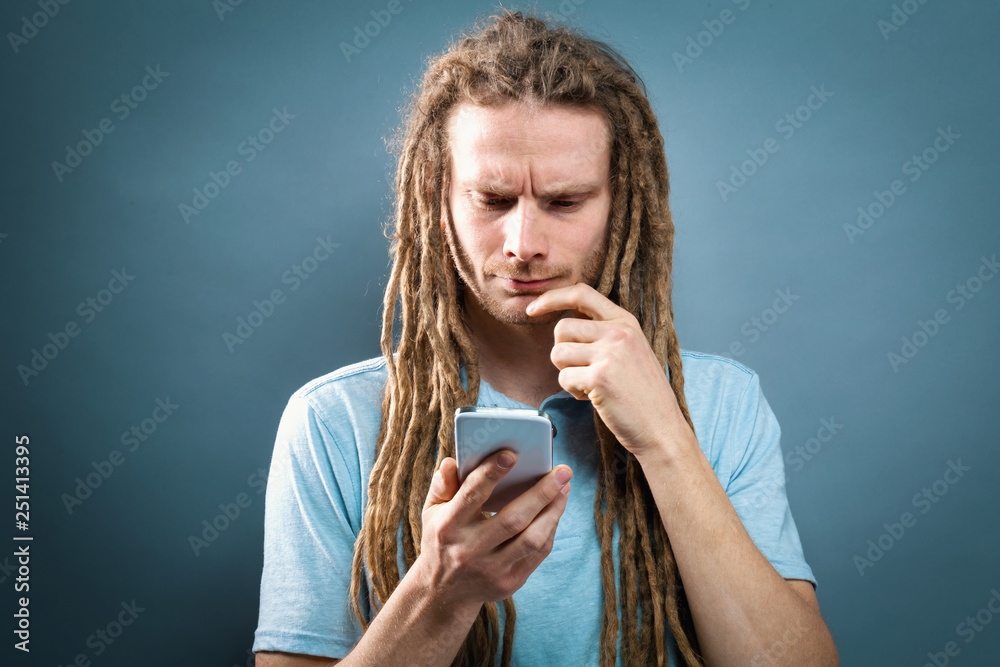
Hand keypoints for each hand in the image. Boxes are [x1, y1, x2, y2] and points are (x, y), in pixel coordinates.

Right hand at [419, 450, 572, 606]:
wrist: (443, 593)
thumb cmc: (441, 540)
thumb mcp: (432, 511)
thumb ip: (442, 484)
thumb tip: (452, 462)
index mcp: (449, 526)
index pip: (472, 495)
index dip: (491, 473)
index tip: (511, 454)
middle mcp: (470, 550)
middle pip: (513, 519)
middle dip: (542, 492)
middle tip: (562, 470)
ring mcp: (492, 569)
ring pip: (532, 539)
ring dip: (554, 510)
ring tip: (564, 487)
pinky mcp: (510, 582)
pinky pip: (538, 553)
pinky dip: (551, 529)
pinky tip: (556, 510)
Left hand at [525, 282, 693, 458]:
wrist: (662, 428)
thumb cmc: (643, 394)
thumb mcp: (632, 349)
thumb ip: (605, 332)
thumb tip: (568, 321)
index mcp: (625, 321)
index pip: (581, 293)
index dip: (552, 298)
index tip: (532, 308)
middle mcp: (618, 332)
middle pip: (562, 328)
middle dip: (562, 352)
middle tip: (582, 370)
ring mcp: (609, 354)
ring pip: (558, 353)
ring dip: (566, 373)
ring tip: (590, 385)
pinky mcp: (599, 378)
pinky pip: (563, 378)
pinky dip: (572, 391)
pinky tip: (594, 397)